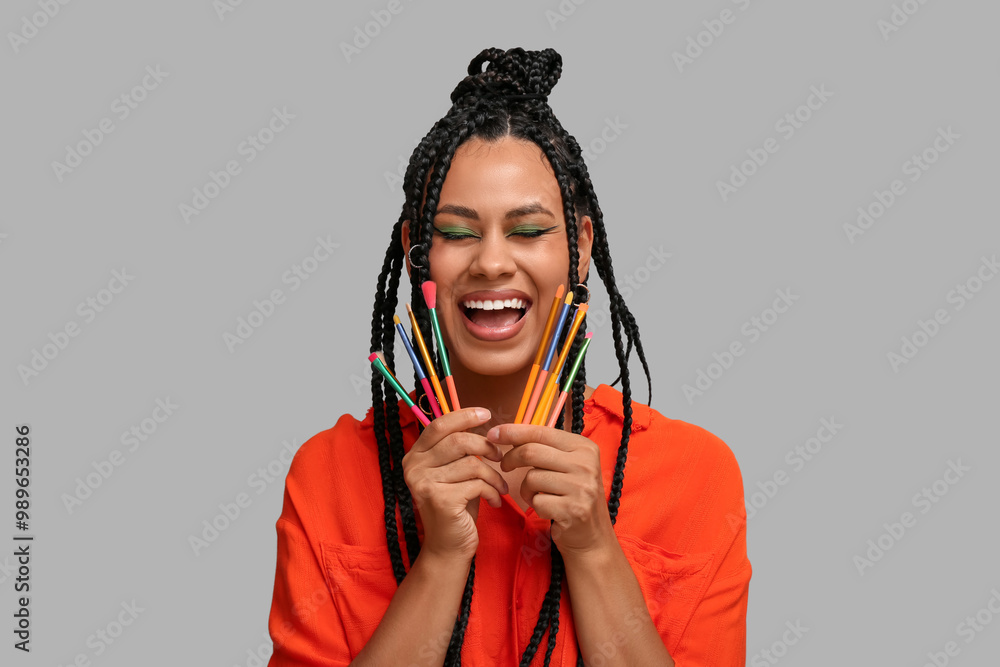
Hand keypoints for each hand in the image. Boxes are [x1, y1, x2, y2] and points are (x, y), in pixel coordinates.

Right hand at [401, 408, 508, 561]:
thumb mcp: (455, 473)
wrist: (449, 547)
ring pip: (472, 463)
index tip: (486, 414)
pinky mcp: (440, 499)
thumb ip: (459, 450)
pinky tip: (495, 500)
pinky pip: (477, 483)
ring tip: (500, 486)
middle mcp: (414, 468)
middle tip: (501, 457)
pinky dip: (492, 491)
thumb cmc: (457, 507)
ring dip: (494, 475)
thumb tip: (481, 421)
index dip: (464, 416)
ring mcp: (424, 483)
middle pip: (458, 441)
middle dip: (486, 446)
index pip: (439, 425)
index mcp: (415, 456)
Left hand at [487, 424, 614, 555]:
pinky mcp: (573, 510)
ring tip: (536, 495)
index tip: (493, 434)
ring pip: (531, 478)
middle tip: (504, 466)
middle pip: (531, 452)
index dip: (513, 432)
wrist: (592, 536)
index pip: (541, 432)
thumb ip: (545, 449)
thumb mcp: (567, 466)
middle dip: (511, 459)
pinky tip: (547, 509)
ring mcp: (581, 487)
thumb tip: (508, 433)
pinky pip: (537, 501)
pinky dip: (535, 506)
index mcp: (584, 447)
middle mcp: (586, 464)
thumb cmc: (572, 496)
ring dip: (526, 489)